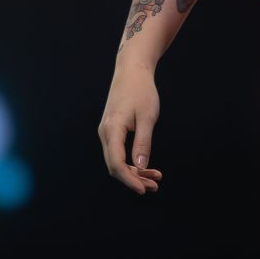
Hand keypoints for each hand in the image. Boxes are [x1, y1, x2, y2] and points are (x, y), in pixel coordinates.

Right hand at [97, 63, 164, 194]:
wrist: (132, 69)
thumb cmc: (141, 90)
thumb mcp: (147, 116)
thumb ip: (143, 142)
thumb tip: (140, 166)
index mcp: (112, 129)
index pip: (116, 164)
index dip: (129, 180)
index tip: (144, 189)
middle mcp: (105, 133)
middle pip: (115, 165)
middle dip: (133, 179)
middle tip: (154, 186)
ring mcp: (106, 131)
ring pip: (116, 160)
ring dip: (134, 171)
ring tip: (154, 178)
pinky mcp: (111, 129)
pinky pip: (118, 151)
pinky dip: (131, 160)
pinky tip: (145, 164)